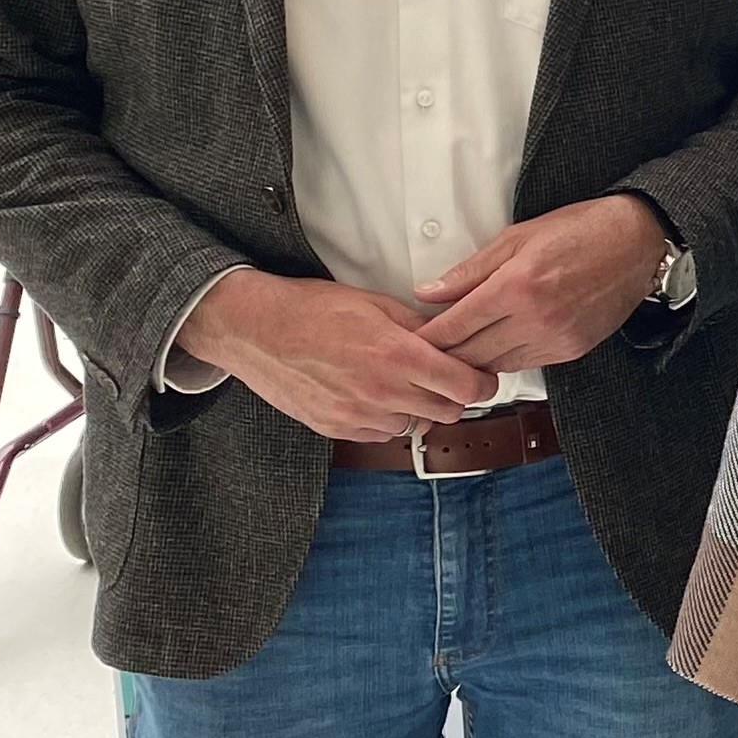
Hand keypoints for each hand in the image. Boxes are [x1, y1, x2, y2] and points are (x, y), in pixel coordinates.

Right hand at [176, 270, 495, 440]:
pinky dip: (387, 418)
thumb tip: (453, 338)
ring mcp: (357, 415)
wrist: (254, 330)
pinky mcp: (335, 429)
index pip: (467, 387)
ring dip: (418, 409)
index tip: (483, 376)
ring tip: (403, 383)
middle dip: (455, 396)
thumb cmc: (312, 309)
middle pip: (448, 412)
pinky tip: (374, 394)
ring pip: (415, 426)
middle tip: (447, 378)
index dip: (483, 383)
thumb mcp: (376, 304)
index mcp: (398, 356)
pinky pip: (380, 434)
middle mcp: (381, 392)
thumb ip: (420, 327)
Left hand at [414, 194, 671, 372]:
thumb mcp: (517, 238)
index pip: (454, 326)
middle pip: (470, 355)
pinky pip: (524, 365)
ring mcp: (556, 338)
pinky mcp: (571, 351)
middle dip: (444, 356)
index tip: (410, 340)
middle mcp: (535, 319)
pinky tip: (497, 344)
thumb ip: (469, 271)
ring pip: (495, 366)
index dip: (427, 338)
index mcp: (516, 286)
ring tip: (458, 350)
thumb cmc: (580, 231)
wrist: (638, 244)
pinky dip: (504, 358)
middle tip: (425, 351)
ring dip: (473, 361)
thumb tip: (427, 292)